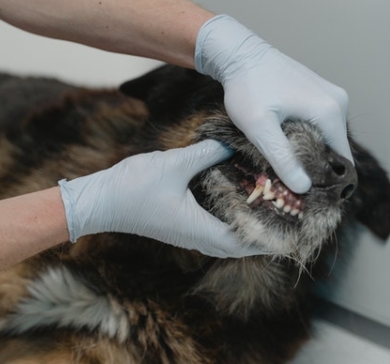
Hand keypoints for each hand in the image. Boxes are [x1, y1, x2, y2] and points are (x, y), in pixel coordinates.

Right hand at [59, 140, 262, 257]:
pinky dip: (227, 223)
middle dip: (260, 235)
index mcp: (198, 229)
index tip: (288, 227)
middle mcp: (195, 238)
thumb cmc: (135, 186)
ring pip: (223, 240)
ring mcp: (185, 235)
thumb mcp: (175, 164)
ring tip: (262, 212)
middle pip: (236, 245)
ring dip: (244, 230)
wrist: (101, 200)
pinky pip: (211, 232)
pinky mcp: (178, 228)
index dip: (268, 238)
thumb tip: (232, 144)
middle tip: (281, 217)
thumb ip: (206, 153)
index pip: (243, 243)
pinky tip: (232, 205)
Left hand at [195, 15, 352, 193]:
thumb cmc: (247, 88)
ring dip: (311, 150)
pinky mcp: (319, 92)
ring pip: (328, 136)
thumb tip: (304, 187)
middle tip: (291, 179)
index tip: (307, 192)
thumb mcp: (260, 128)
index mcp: (330, 111)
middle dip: (317, 166)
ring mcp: (330, 95)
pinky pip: (321, 123)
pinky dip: (308, 136)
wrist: (240, 54)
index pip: (343, 159)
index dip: (327, 179)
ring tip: (286, 161)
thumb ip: (283, 158)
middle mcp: (338, 102)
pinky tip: (287, 141)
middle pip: (336, 148)